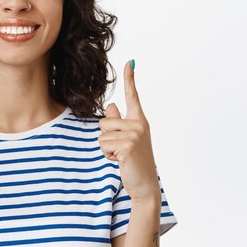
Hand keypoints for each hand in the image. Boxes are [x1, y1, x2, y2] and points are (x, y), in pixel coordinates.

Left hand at [98, 60, 159, 202]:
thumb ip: (119, 122)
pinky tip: (120, 161)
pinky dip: (107, 155)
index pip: (133, 96)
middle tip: (121, 150)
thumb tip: (111, 106)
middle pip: (105, 121)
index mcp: (139, 120)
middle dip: (106, 137)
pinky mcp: (127, 145)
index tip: (130, 61)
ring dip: (106, 148)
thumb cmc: (134, 161)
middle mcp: (139, 124)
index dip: (130, 78)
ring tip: (121, 156)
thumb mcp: (127, 139)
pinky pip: (103, 144)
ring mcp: (135, 134)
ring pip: (102, 134)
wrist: (144, 185)